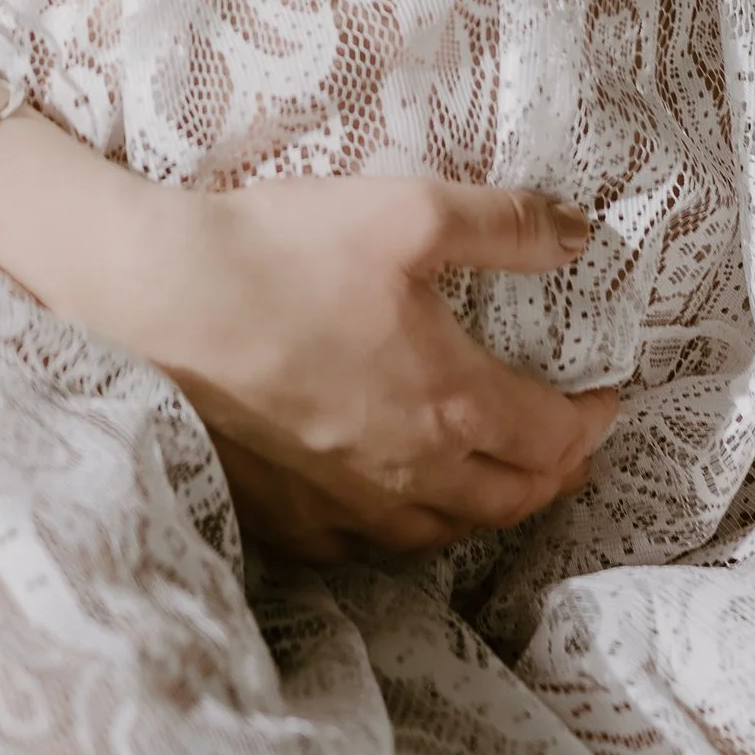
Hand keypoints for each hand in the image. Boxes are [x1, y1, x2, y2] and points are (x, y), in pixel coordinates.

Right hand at [0, 135, 618, 557]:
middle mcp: (411, 472)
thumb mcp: (406, 211)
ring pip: (445, 531)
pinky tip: (398, 495)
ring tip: (497, 476)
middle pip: (513, 500)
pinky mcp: (289, 520)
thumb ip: (506, 224)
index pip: (556, 437)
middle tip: (566, 445)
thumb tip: (583, 235)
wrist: (149, 302)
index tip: (605, 397)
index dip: (593, 420)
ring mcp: (346, 508)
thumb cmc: (277, 252)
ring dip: (489, 505)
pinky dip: (409, 523)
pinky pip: (372, 543)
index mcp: (453, 401)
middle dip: (554, 474)